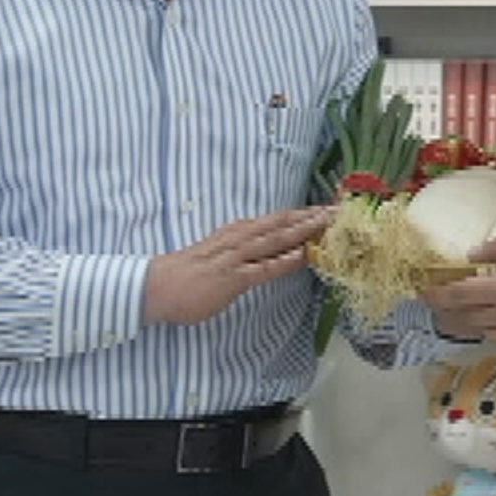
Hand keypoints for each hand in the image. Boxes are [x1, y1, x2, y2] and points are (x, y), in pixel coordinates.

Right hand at [142, 206, 332, 325]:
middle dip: (310, 216)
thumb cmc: (187, 274)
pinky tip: (301, 255)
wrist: (157, 286)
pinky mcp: (232, 278)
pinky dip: (283, 260)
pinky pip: (263, 267)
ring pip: (276, 239)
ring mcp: (236, 257)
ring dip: (303, 230)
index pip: (276, 221)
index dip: (302, 214)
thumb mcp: (219, 254)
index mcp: (237, 232)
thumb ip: (242, 251)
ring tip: (326, 223)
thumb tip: (264, 251)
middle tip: (337, 209)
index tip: (325, 209)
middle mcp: (239, 238)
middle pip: (281, 224)